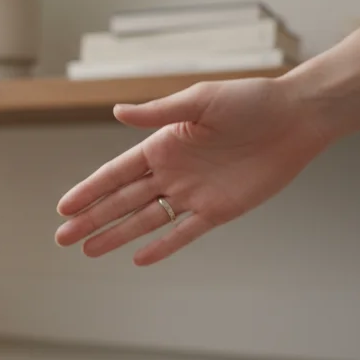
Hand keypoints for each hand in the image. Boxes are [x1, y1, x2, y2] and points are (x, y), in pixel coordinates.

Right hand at [54, 77, 330, 265]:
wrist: (297, 118)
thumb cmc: (251, 101)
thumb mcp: (200, 100)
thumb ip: (158, 113)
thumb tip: (117, 112)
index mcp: (162, 145)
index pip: (114, 174)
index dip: (88, 191)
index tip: (63, 208)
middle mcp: (171, 172)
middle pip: (121, 201)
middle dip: (91, 219)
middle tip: (62, 239)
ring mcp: (192, 193)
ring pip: (144, 220)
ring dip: (116, 235)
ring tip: (88, 251)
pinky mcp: (218, 210)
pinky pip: (184, 233)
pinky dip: (162, 247)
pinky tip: (138, 259)